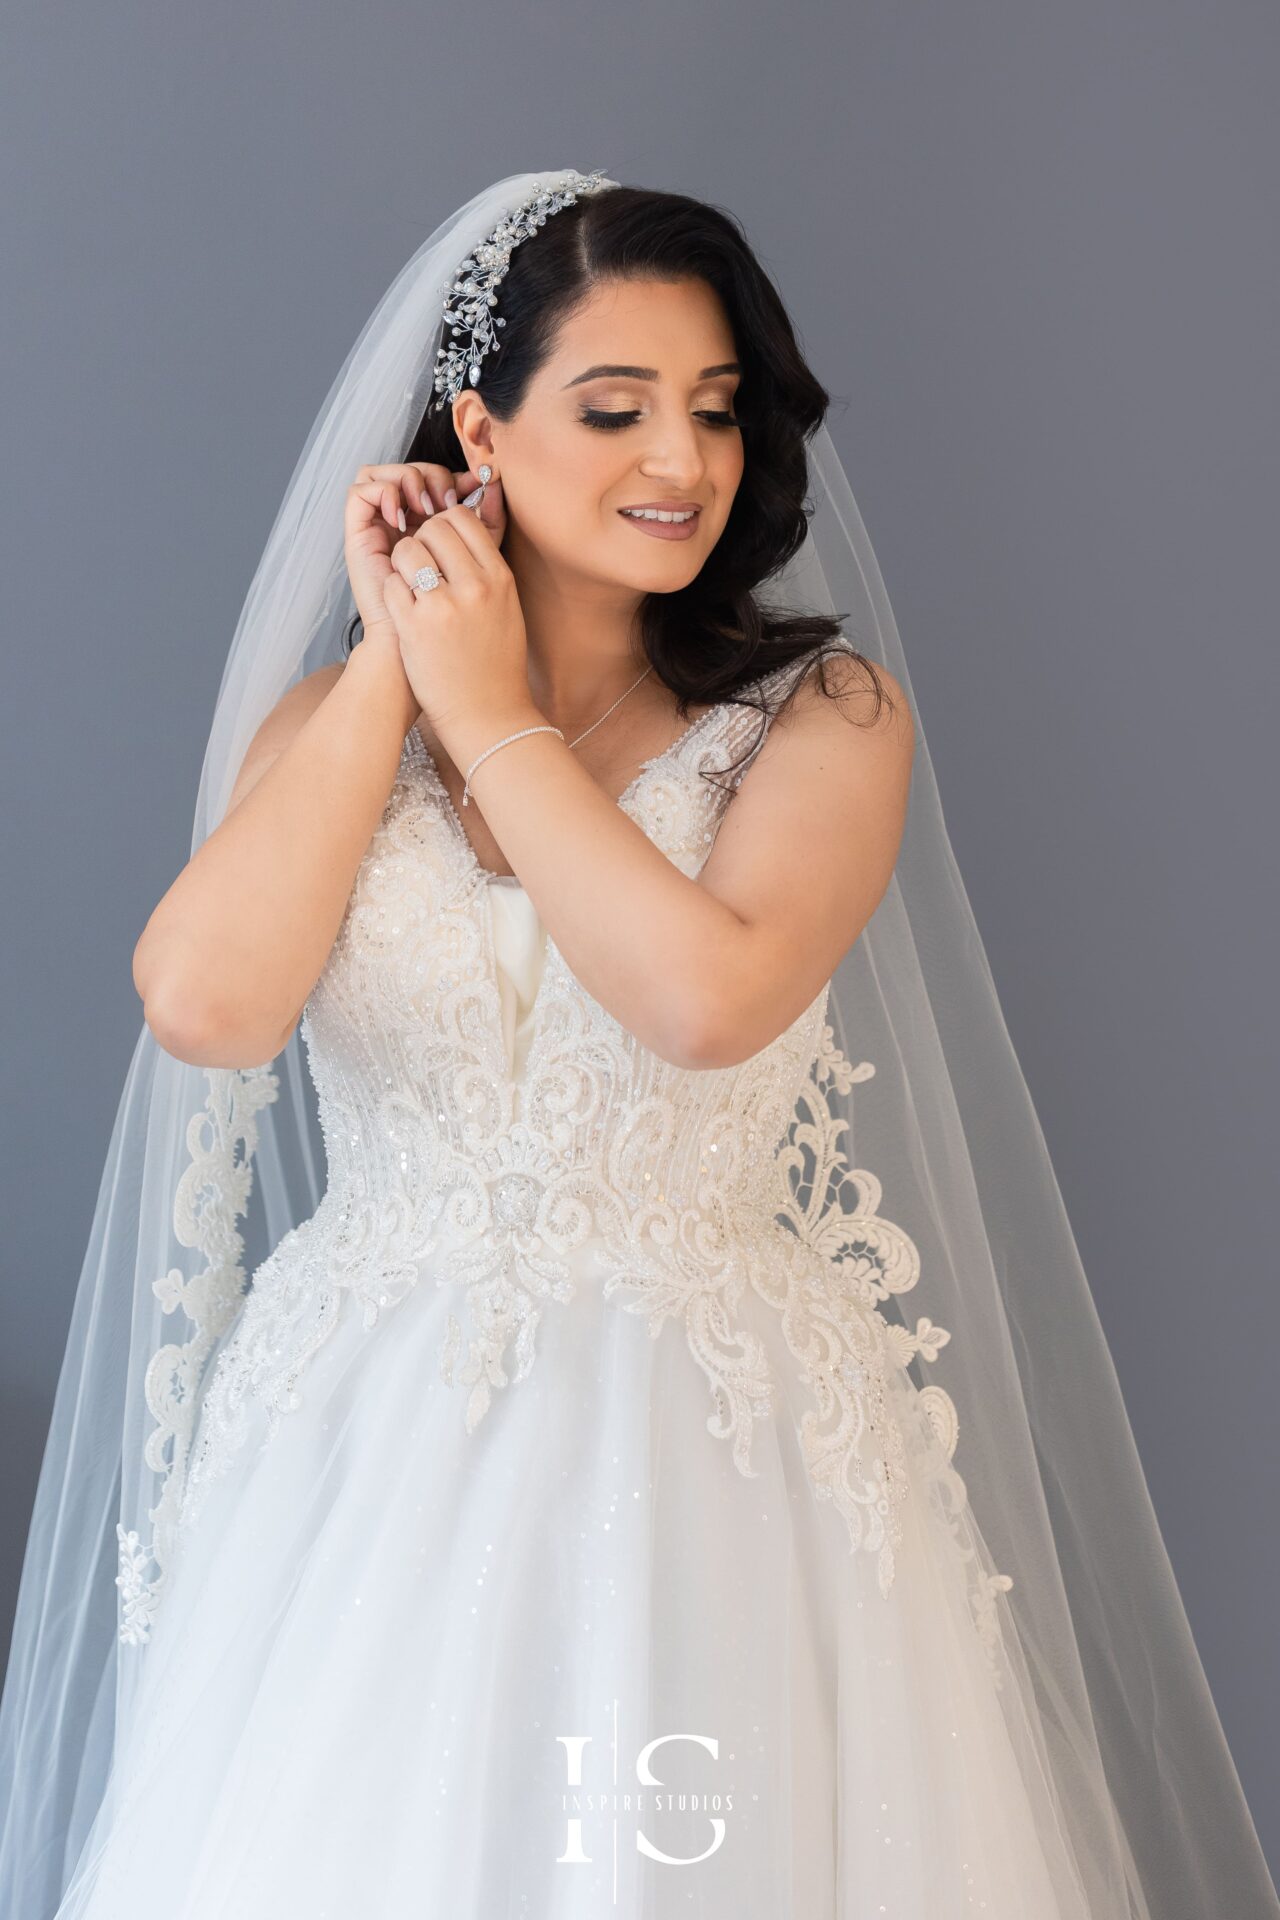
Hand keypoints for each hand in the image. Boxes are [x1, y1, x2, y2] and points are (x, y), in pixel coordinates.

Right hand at [343, 461, 506, 639]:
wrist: (414, 658)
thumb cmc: (449, 623)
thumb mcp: (477, 564)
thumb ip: (487, 525)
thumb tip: (494, 481)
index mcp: (426, 528)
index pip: (433, 478)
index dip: (451, 476)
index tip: (472, 488)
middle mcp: (400, 526)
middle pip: (411, 471)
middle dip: (433, 477)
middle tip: (448, 499)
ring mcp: (378, 530)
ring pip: (383, 472)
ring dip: (409, 479)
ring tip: (426, 506)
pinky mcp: (358, 538)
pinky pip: (361, 490)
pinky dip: (384, 490)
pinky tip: (404, 516)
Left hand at [380, 491, 530, 741]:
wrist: (487, 715)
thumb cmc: (495, 665)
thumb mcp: (506, 609)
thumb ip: (488, 571)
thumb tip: (469, 532)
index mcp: (500, 578)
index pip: (463, 519)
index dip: (444, 525)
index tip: (439, 545)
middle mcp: (475, 586)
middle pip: (434, 528)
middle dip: (421, 540)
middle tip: (421, 566)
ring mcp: (443, 606)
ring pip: (408, 550)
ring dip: (402, 563)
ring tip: (410, 588)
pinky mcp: (414, 626)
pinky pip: (392, 584)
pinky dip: (392, 593)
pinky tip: (403, 612)